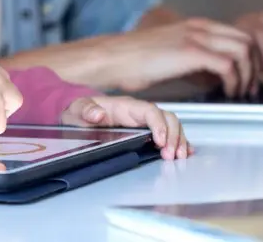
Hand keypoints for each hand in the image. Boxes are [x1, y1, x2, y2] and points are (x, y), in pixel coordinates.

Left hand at [59, 95, 191, 160]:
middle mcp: (138, 112)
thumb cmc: (79, 111)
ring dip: (179, 140)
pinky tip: (185, 152)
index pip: (150, 111)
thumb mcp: (77, 110)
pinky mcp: (146, 131)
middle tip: (171, 155)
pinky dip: (179, 141)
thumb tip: (98, 114)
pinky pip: (168, 133)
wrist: (77, 114)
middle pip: (167, 117)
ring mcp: (144, 122)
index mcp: (125, 106)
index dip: (158, 125)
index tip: (160, 142)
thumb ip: (86, 110)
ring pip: (171, 125)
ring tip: (179, 157)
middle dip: (174, 136)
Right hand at [111, 18, 256, 96]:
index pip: (240, 34)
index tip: (250, 76)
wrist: (115, 57)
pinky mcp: (191, 52)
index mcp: (197, 25)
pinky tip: (226, 92)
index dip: (251, 58)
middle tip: (251, 86)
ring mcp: (196, 37)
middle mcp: (201, 27)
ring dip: (247, 75)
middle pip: (249, 40)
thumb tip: (215, 75)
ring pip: (244, 51)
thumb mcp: (173, 51)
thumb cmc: (137, 59)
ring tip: (239, 92)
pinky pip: (229, 66)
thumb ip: (196, 56)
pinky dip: (234, 82)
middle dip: (256, 66)